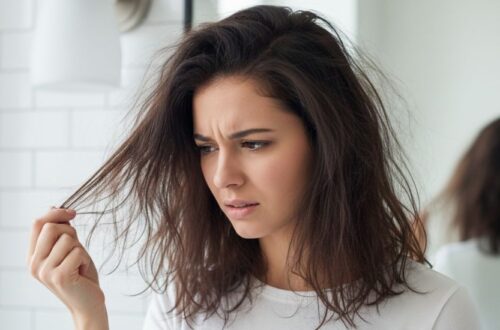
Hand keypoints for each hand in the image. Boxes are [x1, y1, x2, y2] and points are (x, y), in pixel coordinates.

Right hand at [27, 207, 107, 326]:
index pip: (36, 224)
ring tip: (79, 263)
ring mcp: (45, 272)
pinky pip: (77, 251)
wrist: (87, 303)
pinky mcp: (59, 277)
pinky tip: (82, 271)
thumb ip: (59, 232)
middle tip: (77, 249)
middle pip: (51, 227)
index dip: (55, 213)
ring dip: (80, 248)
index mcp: (32, 256)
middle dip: (70, 232)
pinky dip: (85, 258)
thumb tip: (53, 207)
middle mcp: (34, 264)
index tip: (73, 213)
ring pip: (67, 239)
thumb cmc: (80, 274)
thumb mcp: (68, 249)